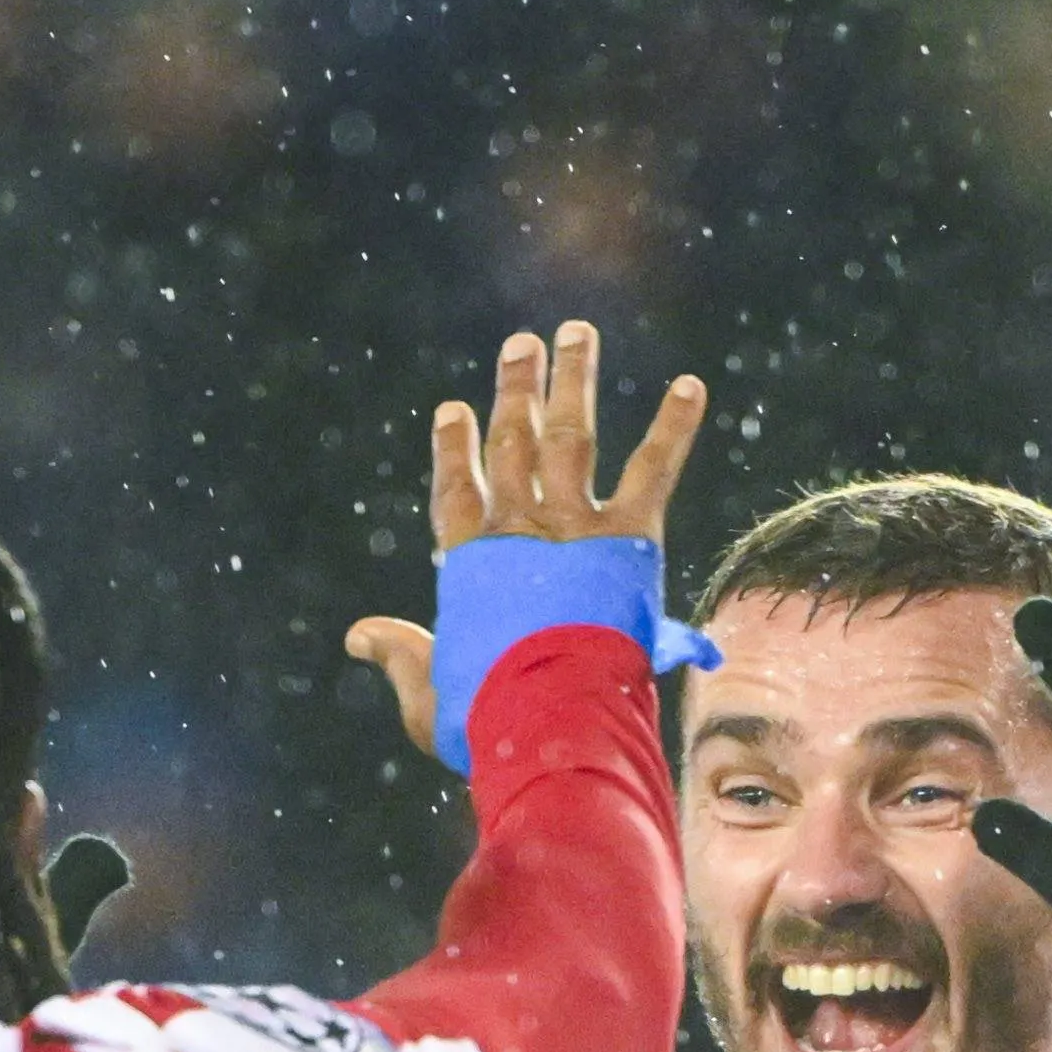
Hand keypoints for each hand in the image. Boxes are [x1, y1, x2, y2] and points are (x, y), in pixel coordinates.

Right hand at [346, 320, 706, 752]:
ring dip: (573, 379)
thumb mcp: (426, 692)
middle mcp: (518, 528)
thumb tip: (358, 635)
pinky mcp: (625, 537)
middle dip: (517, 390)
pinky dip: (674, 427)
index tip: (453, 410)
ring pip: (570, 434)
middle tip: (521, 344)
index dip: (454, 449)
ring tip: (576, 332)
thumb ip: (401, 655)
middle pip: (514, 443)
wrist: (548, 719)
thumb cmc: (485, 717)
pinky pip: (652, 469)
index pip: (457, 490)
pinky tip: (692, 384)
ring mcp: (572, 526)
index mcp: (469, 562)